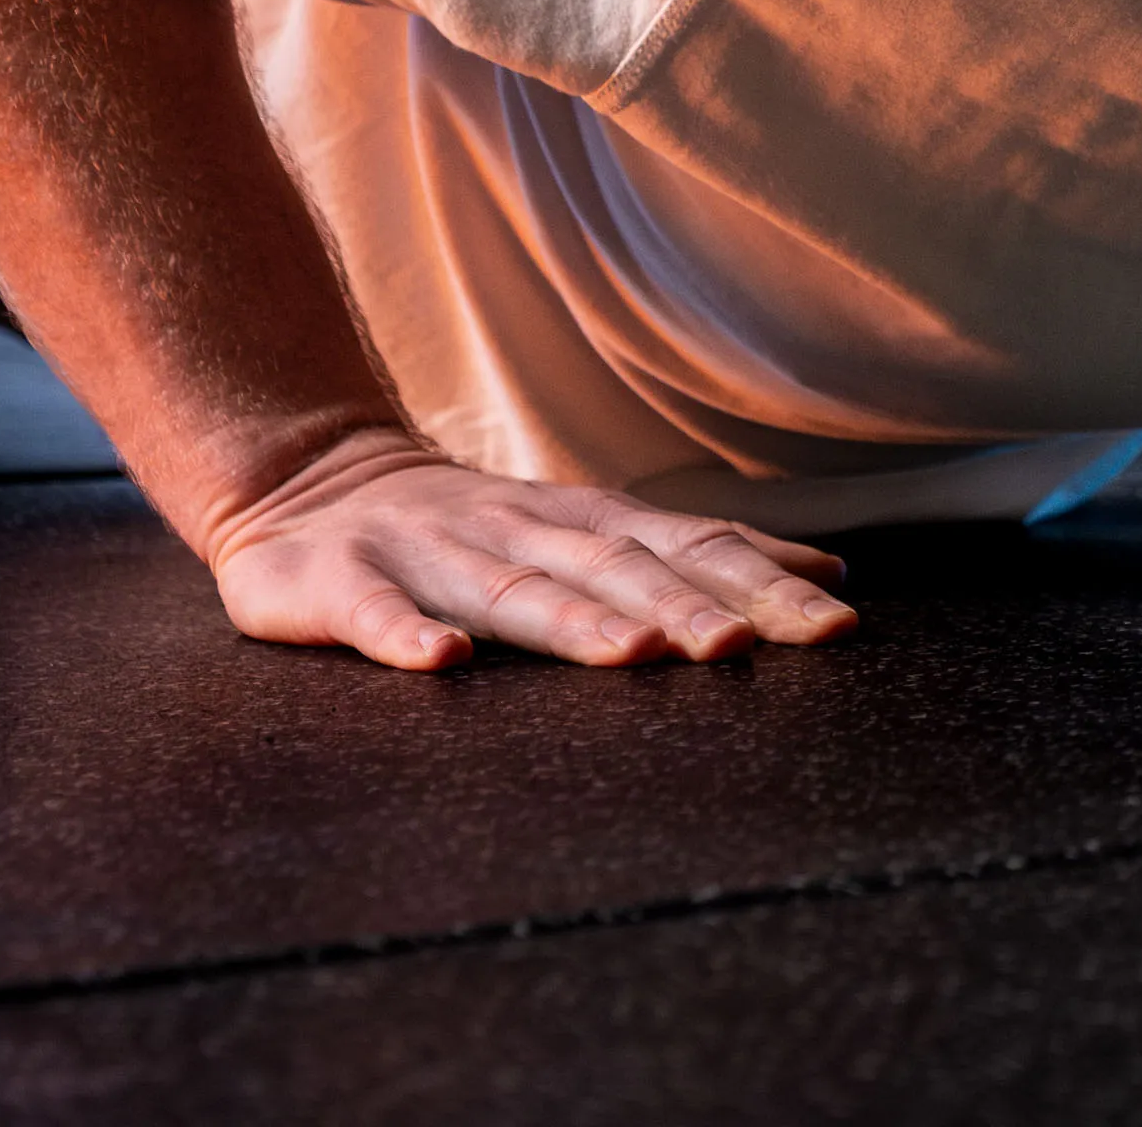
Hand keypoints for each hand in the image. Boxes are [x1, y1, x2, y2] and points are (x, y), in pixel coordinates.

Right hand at [202, 427, 857, 670]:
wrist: (306, 479)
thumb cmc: (474, 529)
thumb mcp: (594, 530)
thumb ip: (696, 554)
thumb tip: (827, 574)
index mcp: (584, 522)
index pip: (692, 547)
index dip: (763, 583)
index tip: (835, 622)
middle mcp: (518, 529)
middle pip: (618, 570)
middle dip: (688, 608)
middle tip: (748, 647)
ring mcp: (428, 552)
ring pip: (511, 590)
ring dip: (574, 622)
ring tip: (633, 653)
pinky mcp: (335, 581)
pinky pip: (373, 614)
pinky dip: (407, 636)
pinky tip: (443, 663)